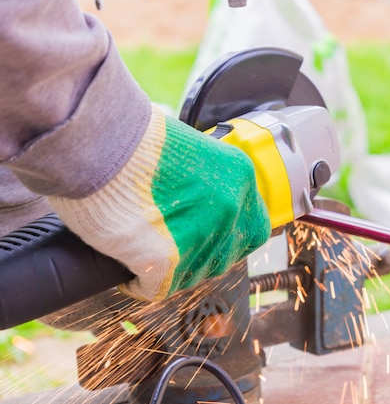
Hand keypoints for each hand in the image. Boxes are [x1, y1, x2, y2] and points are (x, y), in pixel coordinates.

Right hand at [48, 106, 270, 300]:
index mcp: (239, 176)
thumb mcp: (189, 147)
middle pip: (227, 255)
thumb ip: (206, 178)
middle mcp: (230, 208)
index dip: (231, 236)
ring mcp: (202, 237)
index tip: (210, 235)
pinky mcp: (166, 263)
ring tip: (145, 254)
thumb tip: (201, 199)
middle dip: (201, 255)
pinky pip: (157, 289)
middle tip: (174, 247)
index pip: (253, 227)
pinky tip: (129, 270)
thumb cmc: (133, 137)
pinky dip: (140, 283)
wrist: (98, 140)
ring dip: (172, 271)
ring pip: (194, 276)